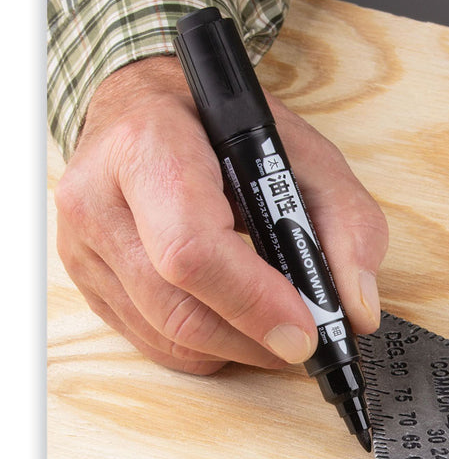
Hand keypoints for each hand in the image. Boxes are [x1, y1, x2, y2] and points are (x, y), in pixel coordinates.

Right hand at [54, 56, 387, 373]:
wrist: (146, 108)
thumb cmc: (223, 129)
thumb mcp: (306, 155)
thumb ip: (348, 226)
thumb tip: (356, 309)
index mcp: (149, 146)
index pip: (192, 249)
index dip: (253, 301)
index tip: (303, 330)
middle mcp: (99, 197)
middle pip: (177, 307)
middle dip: (253, 338)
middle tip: (302, 341)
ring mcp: (82, 244)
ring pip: (166, 336)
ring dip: (235, 349)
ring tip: (274, 330)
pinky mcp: (87, 280)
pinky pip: (151, 343)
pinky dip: (205, 349)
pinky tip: (234, 324)